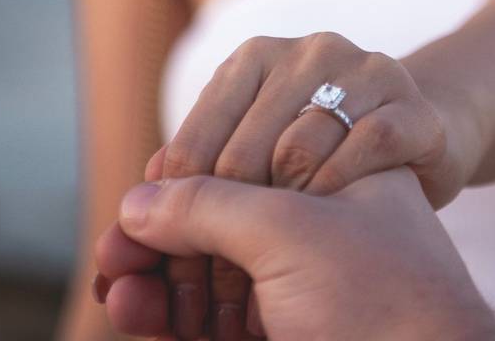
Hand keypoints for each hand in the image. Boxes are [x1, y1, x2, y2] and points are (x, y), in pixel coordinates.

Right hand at [94, 169, 494, 340]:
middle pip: (216, 226)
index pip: (243, 170)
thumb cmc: (381, 295)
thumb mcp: (293, 230)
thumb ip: (211, 205)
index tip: (134, 203)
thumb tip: (139, 201)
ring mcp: (297, 290)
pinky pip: (210, 320)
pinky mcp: (280, 331)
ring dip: (152, 282)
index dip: (182, 188)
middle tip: (113, 253)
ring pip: (205, 279)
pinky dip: (168, 317)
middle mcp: (314, 234)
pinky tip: (133, 308)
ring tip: (117, 287)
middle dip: (157, 241)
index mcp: (332, 185)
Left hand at [152, 32, 477, 338]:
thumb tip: (130, 218)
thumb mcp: (255, 158)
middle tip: (222, 295)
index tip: (179, 269)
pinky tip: (336, 217)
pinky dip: (343, 193)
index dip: (180, 217)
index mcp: (253, 60)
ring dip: (288, 219)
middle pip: (241, 156)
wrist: (421, 136)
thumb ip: (197, 181)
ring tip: (281, 261)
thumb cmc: (324, 158)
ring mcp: (365, 72)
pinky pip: (364, 152)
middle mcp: (307, 51)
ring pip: (299, 153)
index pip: (193, 147)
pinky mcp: (411, 105)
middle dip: (229, 234)